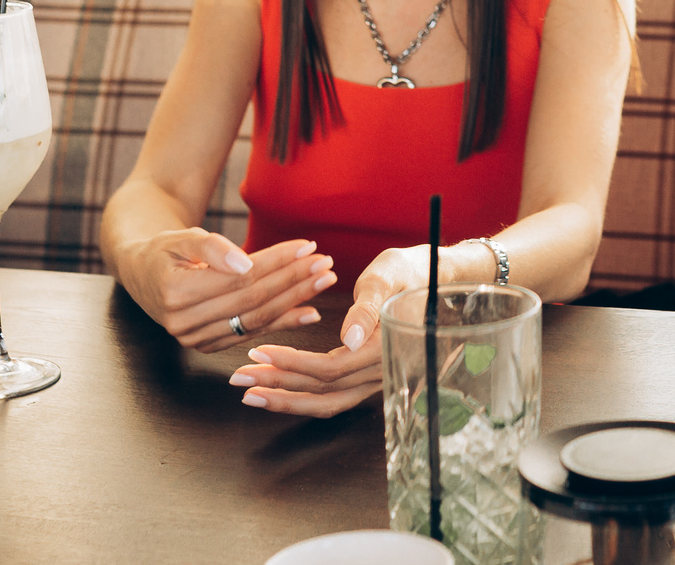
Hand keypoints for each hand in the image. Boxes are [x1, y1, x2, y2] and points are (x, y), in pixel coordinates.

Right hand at [116, 227, 335, 352]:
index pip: (241, 279)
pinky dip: (282, 323)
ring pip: (255, 320)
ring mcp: (195, 339)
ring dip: (294, 301)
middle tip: (325, 264)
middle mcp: (184, 323)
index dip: (277, 262)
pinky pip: (251, 333)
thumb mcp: (182, 237)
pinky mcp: (208, 345)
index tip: (307, 247)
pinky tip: (309, 311)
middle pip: (252, 301)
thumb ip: (212, 247)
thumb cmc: (165, 249)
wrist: (142, 271)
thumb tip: (245, 263)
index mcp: (175, 293)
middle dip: (293, 281)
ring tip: (323, 281)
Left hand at [231, 243, 428, 416]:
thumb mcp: (387, 278)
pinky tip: (277, 389)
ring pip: (327, 402)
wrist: (435, 279)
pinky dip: (302, 396)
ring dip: (286, 399)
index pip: (331, 368)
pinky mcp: (366, 378)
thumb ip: (367, 309)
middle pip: (323, 391)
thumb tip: (350, 340)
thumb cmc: (408, 272)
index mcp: (383, 350)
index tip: (259, 351)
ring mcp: (374, 380)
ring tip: (250, 392)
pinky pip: (332, 396)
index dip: (292, 363)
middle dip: (278, 387)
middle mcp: (379, 373)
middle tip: (239, 379)